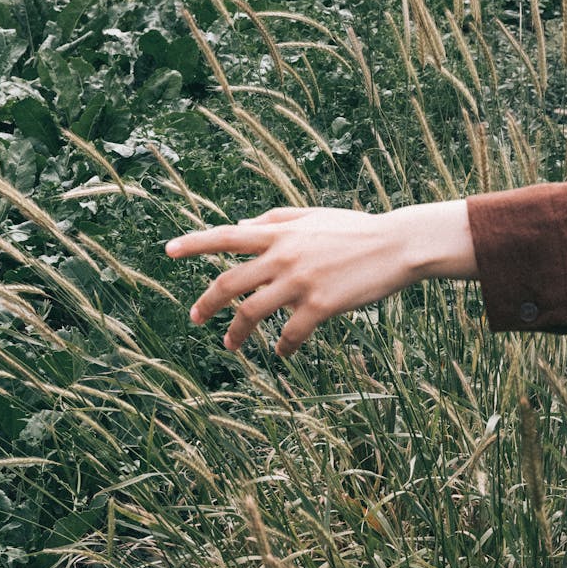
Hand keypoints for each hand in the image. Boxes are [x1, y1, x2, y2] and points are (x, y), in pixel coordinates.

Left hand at [165, 202, 477, 355]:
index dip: (194, 243)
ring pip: (252, 312)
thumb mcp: (313, 216)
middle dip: (206, 304)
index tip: (168, 250)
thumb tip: (242, 224)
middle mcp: (283, 255)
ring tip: (231, 345)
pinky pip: (290, 333)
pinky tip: (282, 351)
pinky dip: (283, 346)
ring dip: (237, 333)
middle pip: (228, 283)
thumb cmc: (356, 229)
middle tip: (195, 319)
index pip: (226, 235)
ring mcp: (300, 282)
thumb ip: (275, 218)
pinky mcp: (320, 305)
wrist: (398, 245)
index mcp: (279, 232)